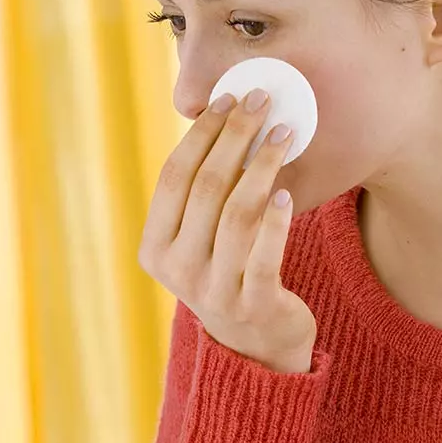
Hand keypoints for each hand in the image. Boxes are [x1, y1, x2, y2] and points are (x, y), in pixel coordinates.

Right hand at [138, 88, 316, 373]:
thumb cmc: (228, 269)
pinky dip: (276, 220)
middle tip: (262, 101)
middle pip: (207, 187)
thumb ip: (202, 193)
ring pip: (237, 213)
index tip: (228, 98)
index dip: (201, 133)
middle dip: (235, 135)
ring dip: (262, 165)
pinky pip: (265, 254)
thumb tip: (222, 115)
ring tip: (284, 133)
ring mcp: (213, 290)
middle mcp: (177, 269)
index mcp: (155, 246)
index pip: (174, 176)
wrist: (255, 344)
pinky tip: (286, 191)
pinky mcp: (253, 305)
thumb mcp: (200, 237)